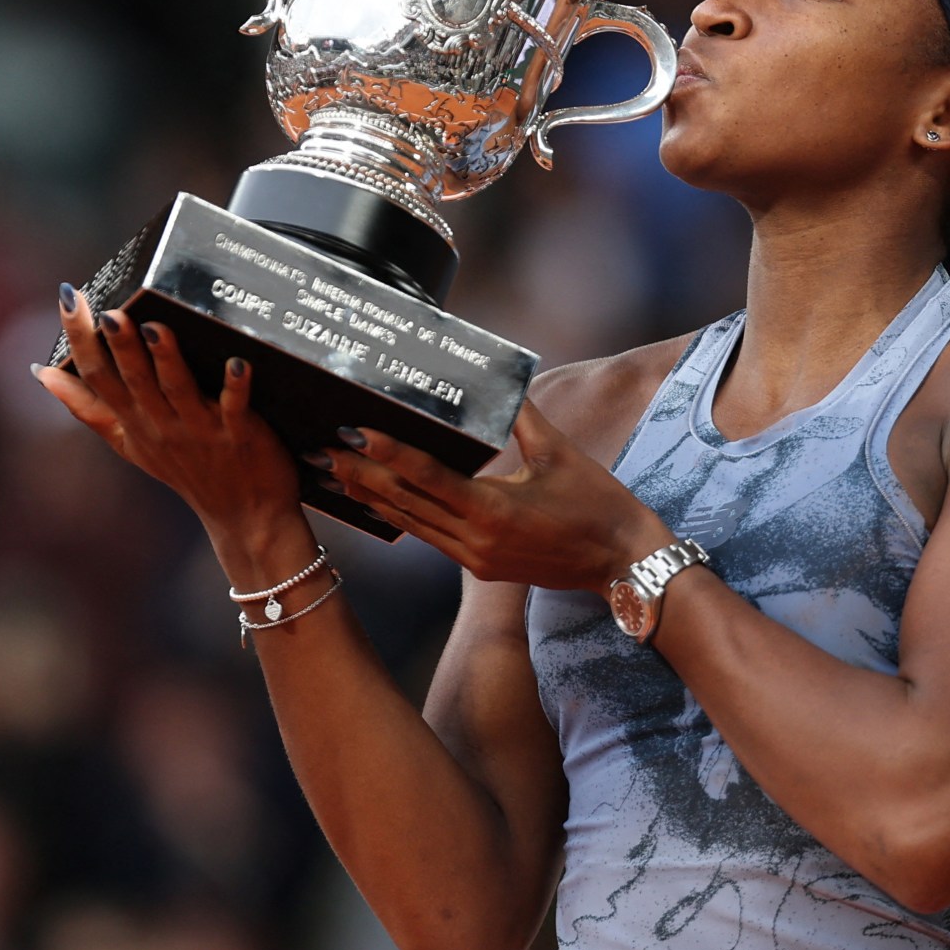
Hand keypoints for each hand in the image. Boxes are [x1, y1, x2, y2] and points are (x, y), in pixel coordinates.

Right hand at [33, 285, 302, 529]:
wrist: (245, 516)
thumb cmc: (187, 469)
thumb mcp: (128, 442)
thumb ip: (88, 408)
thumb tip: (40, 375)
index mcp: (133, 421)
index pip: (97, 377)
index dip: (80, 339)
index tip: (69, 299)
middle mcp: (161, 425)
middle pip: (135, 381)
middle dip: (121, 346)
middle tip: (110, 312)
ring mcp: (200, 431)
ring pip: (179, 390)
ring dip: (167, 360)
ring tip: (157, 329)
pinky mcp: (240, 437)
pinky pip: (236, 409)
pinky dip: (236, 387)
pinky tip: (238, 363)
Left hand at [312, 402, 670, 591]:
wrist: (624, 564)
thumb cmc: (599, 505)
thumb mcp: (561, 453)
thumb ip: (523, 417)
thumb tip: (499, 381)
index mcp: (494, 510)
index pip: (428, 477)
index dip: (388, 454)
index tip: (355, 431)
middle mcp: (476, 541)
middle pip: (407, 505)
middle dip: (363, 477)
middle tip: (326, 450)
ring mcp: (476, 560)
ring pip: (413, 525)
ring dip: (375, 499)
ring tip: (339, 472)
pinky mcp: (482, 568)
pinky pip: (432, 538)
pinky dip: (405, 517)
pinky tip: (383, 501)